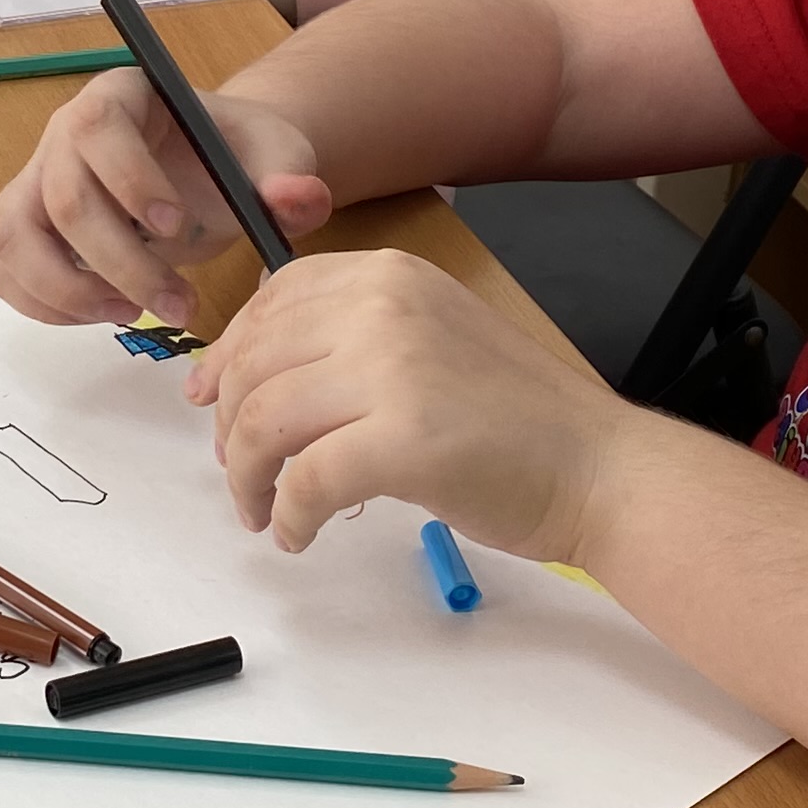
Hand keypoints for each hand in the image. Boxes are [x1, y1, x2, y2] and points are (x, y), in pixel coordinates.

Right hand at [0, 62, 334, 326]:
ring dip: (68, 291)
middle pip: (61, 197)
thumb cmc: (238, 153)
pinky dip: (45, 306)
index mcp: (119, 95)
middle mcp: (63, 134)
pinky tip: (105, 313)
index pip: (97, 128)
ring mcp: (37, 182)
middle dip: (119, 262)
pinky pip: (7, 271)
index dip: (128, 180)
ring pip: (16, 239)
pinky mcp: (28, 229)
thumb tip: (296, 201)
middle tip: (180, 304)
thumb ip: (290, 176)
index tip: (177, 226)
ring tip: (132, 314)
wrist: (216, 171)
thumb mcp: (277, 154)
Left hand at [191, 246, 630, 556]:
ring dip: (246, 476)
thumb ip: (354, 337)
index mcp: (391, 275)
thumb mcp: (433, 337)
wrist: (598, 468)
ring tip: (262, 509)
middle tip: (236, 472)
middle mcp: (386, 306)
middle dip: (229, 425)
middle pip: (256, 362)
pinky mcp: (403, 439)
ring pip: (265, 421)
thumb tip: (251, 371)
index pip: (275, 298)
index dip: (229, 351)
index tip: (208, 398)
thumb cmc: (519, 418)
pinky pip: (304, 480)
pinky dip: (289, 514)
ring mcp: (395, 369)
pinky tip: (298, 533)